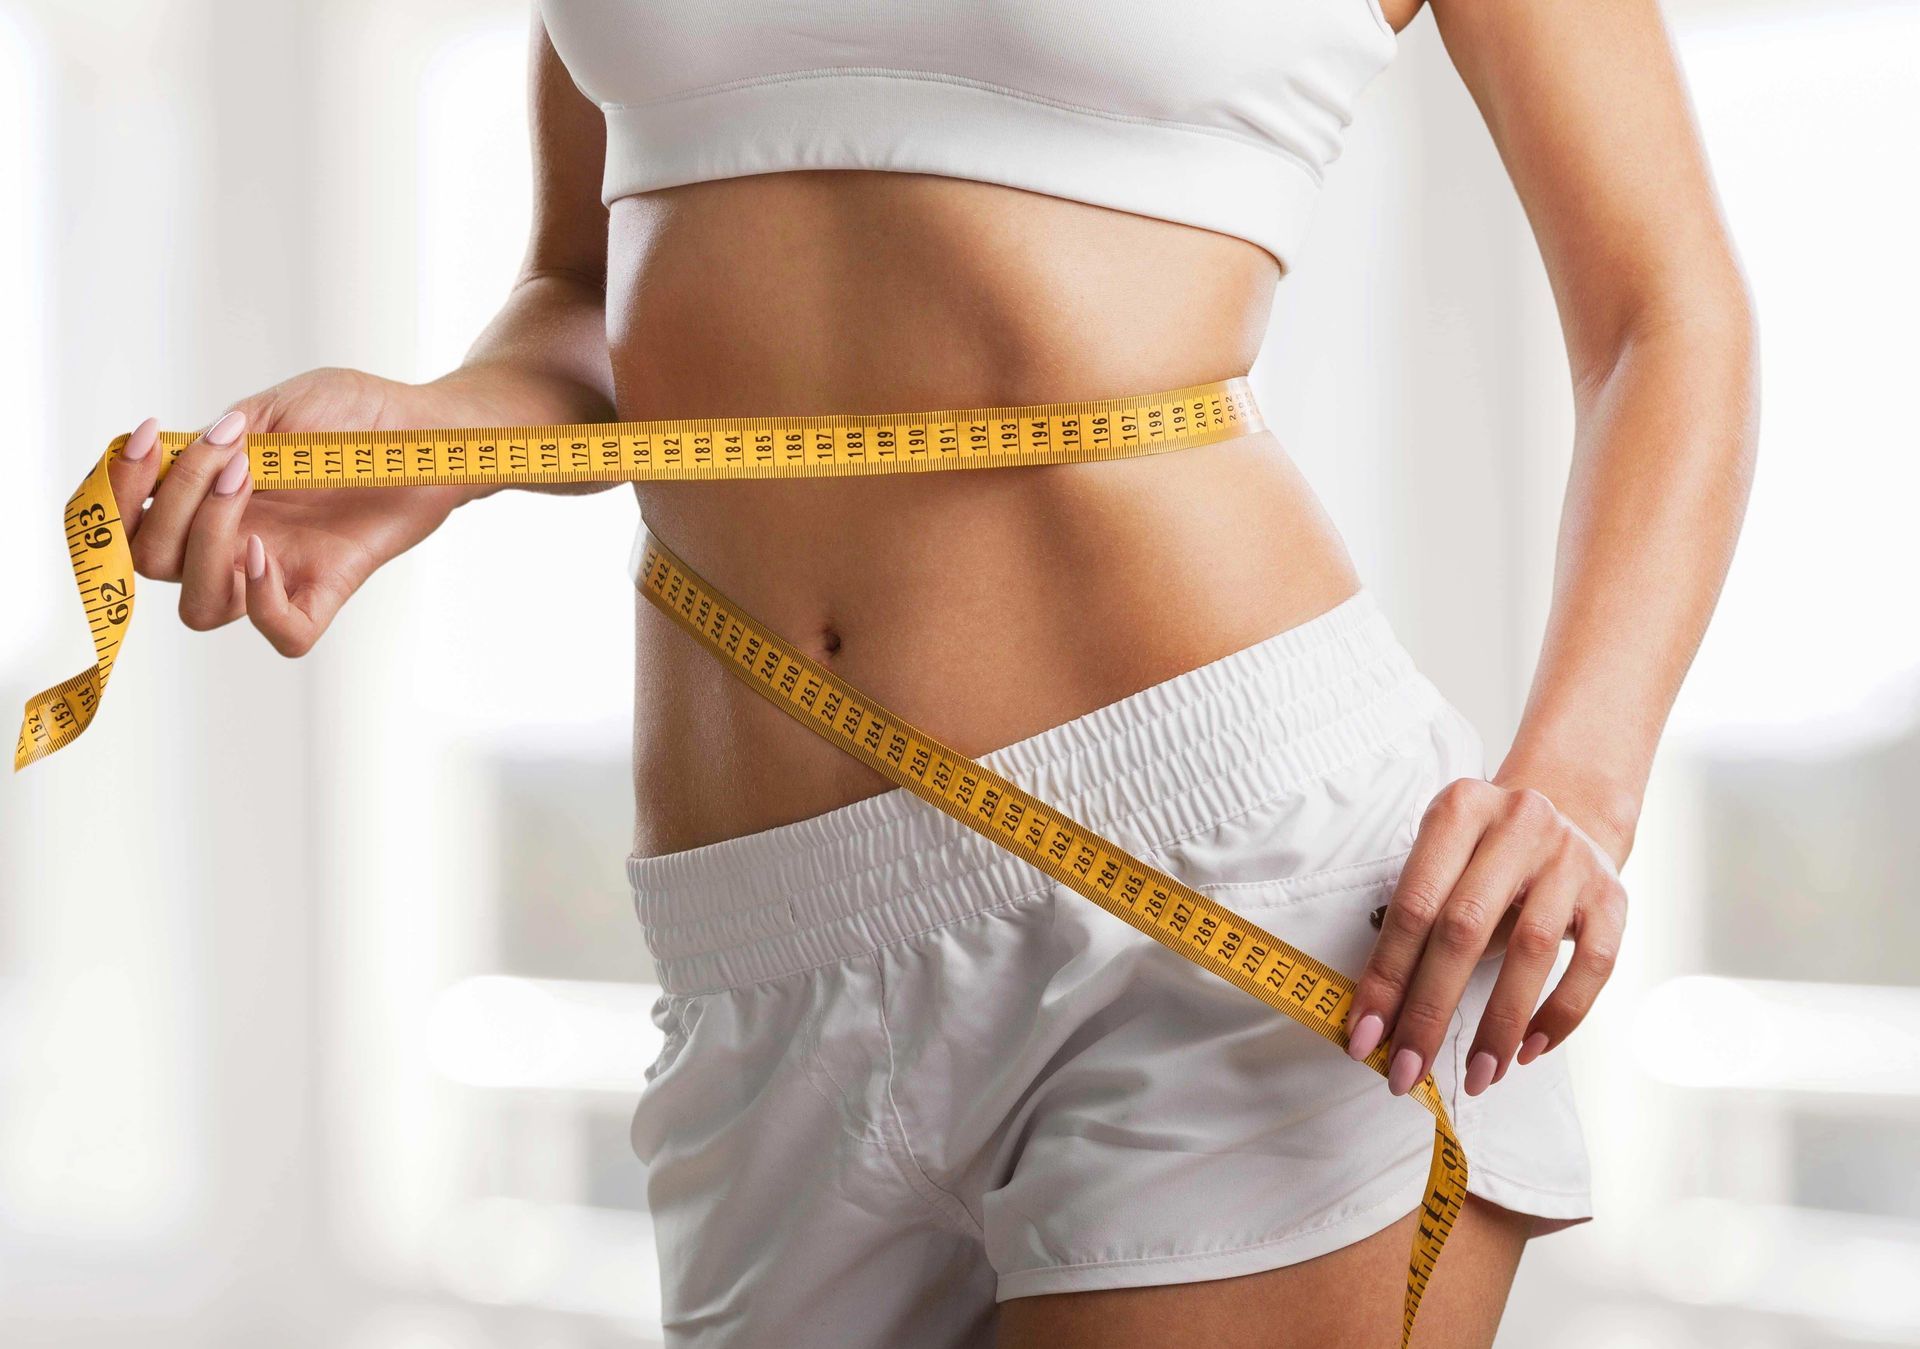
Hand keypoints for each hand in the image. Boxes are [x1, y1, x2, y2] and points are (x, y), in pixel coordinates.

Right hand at [108, 366, 494, 656]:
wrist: (429, 430)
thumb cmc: (358, 416)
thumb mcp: (285, 405)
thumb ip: (230, 434)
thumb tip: (191, 453)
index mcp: (208, 498)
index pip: (129, 520)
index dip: (115, 492)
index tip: (143, 439)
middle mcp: (234, 541)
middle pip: (153, 561)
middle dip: (170, 505)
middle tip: (227, 455)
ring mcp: (279, 569)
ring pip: (199, 605)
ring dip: (205, 543)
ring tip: (247, 481)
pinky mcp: (329, 588)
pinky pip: (284, 632)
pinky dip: (263, 604)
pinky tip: (268, 553)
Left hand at [1344, 778, 1627, 1097]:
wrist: (1569, 814)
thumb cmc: (1485, 856)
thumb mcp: (1445, 861)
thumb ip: (1416, 924)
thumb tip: (1379, 1018)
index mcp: (1460, 808)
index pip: (1413, 904)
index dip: (1386, 976)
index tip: (1365, 1035)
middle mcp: (1518, 822)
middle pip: (1464, 928)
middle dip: (1429, 1010)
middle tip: (1406, 1071)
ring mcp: (1571, 857)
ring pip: (1531, 951)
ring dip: (1498, 1024)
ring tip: (1475, 1074)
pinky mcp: (1612, 894)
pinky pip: (1593, 965)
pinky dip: (1560, 1014)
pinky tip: (1528, 1049)